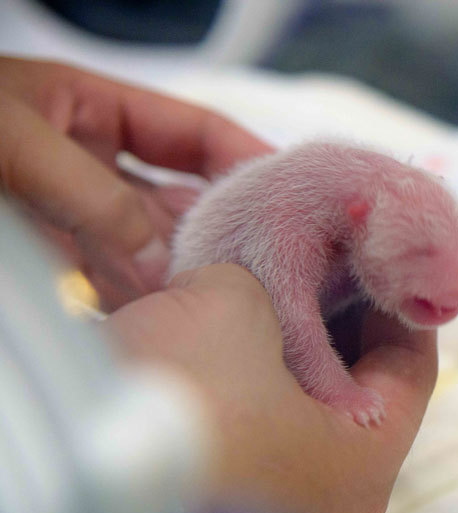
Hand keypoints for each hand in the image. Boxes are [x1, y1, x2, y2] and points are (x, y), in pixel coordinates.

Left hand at [0, 57, 272, 309]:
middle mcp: (89, 164)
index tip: (287, 191)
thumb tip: (158, 264)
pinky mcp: (50, 266)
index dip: (244, 156)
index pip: (191, 132)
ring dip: (181, 270)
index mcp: (89, 110)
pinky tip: (163, 314)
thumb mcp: (18, 142)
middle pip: (179, 198)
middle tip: (261, 259)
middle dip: (219, 227)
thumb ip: (94, 199)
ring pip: (149, 247)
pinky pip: (106, 284)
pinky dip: (136, 301)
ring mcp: (71, 216)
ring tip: (218, 295)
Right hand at [107, 264, 438, 512]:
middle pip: (361, 385)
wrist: (78, 470)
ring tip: (270, 284)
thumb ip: (272, 286)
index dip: (395, 300)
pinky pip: (263, 422)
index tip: (377, 255)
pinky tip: (229, 328)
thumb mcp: (236, 308)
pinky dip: (254, 377)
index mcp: (366, 462)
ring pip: (308, 403)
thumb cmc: (179, 396)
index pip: (412, 367)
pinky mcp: (229, 495)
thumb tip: (254, 289)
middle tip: (321, 259)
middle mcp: (333, 495)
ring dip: (290, 345)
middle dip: (338, 317)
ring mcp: (281, 503)